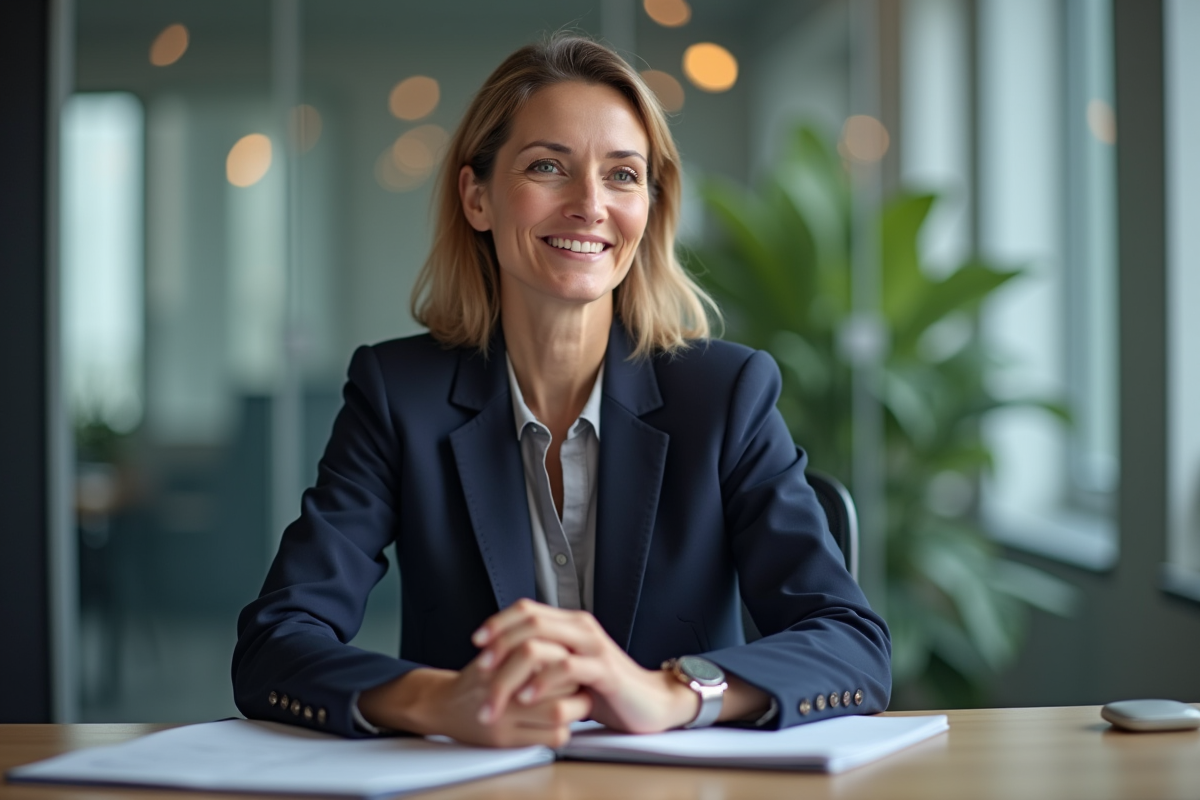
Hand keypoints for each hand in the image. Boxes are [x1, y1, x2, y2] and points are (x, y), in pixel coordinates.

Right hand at [358, 641, 591, 747]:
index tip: (571, 660)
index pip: (554, 654)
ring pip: (560, 712)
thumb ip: (530, 644)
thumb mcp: (499, 650)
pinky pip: (553, 738)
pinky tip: (557, 722)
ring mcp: (506, 714)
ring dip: (575, 708)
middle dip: (575, 681)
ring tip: (572, 702)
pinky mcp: (508, 739)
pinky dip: (563, 730)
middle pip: (560, 681)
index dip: (568, 658)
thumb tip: (568, 643)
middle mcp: (504, 686)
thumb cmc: (477, 677)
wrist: (443, 705)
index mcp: (504, 657)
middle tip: (577, 682)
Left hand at [472, 599, 699, 733]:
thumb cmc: (607, 689)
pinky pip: (566, 668)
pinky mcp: (604, 670)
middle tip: (480, 671)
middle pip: (528, 623)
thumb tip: (504, 660)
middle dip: (497, 646)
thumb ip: (545, 658)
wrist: (651, 703)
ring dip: (510, 673)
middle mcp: (580, 628)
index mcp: (570, 623)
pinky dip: (541, 683)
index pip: (526, 609)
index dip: (498, 622)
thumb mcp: (570, 669)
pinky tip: (527, 698)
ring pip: (539, 646)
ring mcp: (592, 646)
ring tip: (495, 695)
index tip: (476, 643)